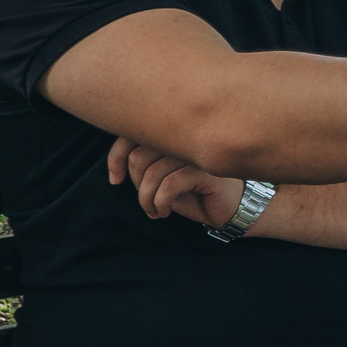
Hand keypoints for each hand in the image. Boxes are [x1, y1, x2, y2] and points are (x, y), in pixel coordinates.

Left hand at [109, 135, 245, 227]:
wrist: (230, 208)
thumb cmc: (193, 191)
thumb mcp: (162, 177)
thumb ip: (143, 163)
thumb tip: (116, 168)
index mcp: (171, 133)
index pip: (131, 134)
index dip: (116, 157)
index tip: (116, 180)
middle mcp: (183, 137)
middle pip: (139, 156)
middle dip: (136, 185)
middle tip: (146, 200)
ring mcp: (195, 152)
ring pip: (152, 173)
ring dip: (146, 199)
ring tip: (154, 210)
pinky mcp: (205, 170)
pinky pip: (169, 185)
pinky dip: (160, 203)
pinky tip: (164, 212)